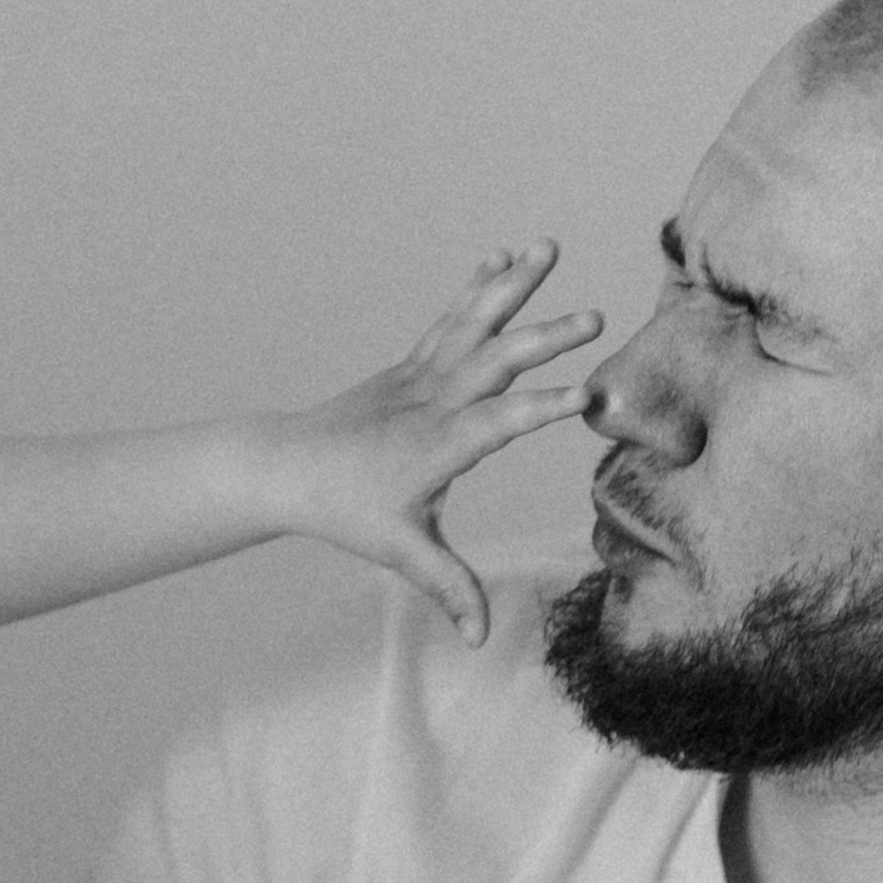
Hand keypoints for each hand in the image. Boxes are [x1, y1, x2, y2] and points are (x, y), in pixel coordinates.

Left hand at [264, 243, 602, 642]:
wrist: (286, 468)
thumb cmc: (345, 512)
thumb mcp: (400, 552)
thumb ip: (447, 587)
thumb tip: (480, 637)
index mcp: (437, 447)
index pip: (498, 424)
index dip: (541, 409)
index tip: (586, 394)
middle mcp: (433, 402)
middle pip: (494, 361)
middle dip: (545, 338)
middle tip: (596, 316)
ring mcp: (421, 375)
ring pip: (473, 322)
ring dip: (512, 284)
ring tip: (548, 245)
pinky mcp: (413, 363)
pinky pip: (451, 318)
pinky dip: (477, 286)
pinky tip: (503, 256)